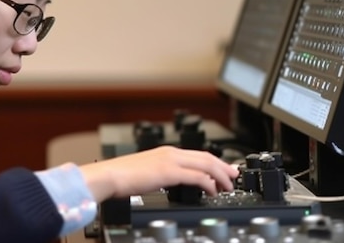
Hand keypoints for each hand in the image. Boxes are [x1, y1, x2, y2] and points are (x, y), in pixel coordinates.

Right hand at [78, 146, 238, 201]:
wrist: (109, 175)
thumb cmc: (121, 177)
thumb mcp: (146, 172)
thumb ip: (160, 174)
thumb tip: (170, 182)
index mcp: (165, 152)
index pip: (197, 155)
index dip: (215, 162)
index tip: (224, 170)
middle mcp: (170, 153)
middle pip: (206, 157)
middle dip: (223, 167)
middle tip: (234, 176)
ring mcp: (170, 161)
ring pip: (205, 164)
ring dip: (220, 176)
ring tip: (228, 186)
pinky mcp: (169, 172)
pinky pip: (196, 176)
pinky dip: (208, 183)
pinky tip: (212, 191)